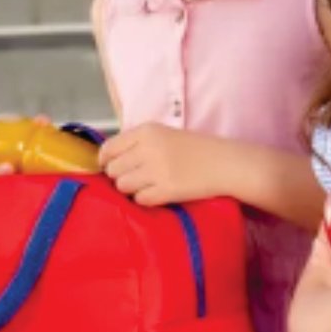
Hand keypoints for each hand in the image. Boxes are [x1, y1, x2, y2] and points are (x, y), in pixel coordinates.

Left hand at [99, 123, 224, 205]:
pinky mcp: (166, 190)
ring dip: (132, 190)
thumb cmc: (194, 149)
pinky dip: (146, 199)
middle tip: (137, 178)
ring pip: (123, 186)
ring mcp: (157, 170)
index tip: (113, 167)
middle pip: (113, 170)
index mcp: (147, 131)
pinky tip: (159, 193)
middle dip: (121, 177)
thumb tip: (107, 161)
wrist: (224, 163)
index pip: (109, 148)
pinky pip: (140, 200)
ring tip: (148, 186)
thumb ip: (137, 143)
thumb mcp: (164, 135)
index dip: (107, 161)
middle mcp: (148, 148)